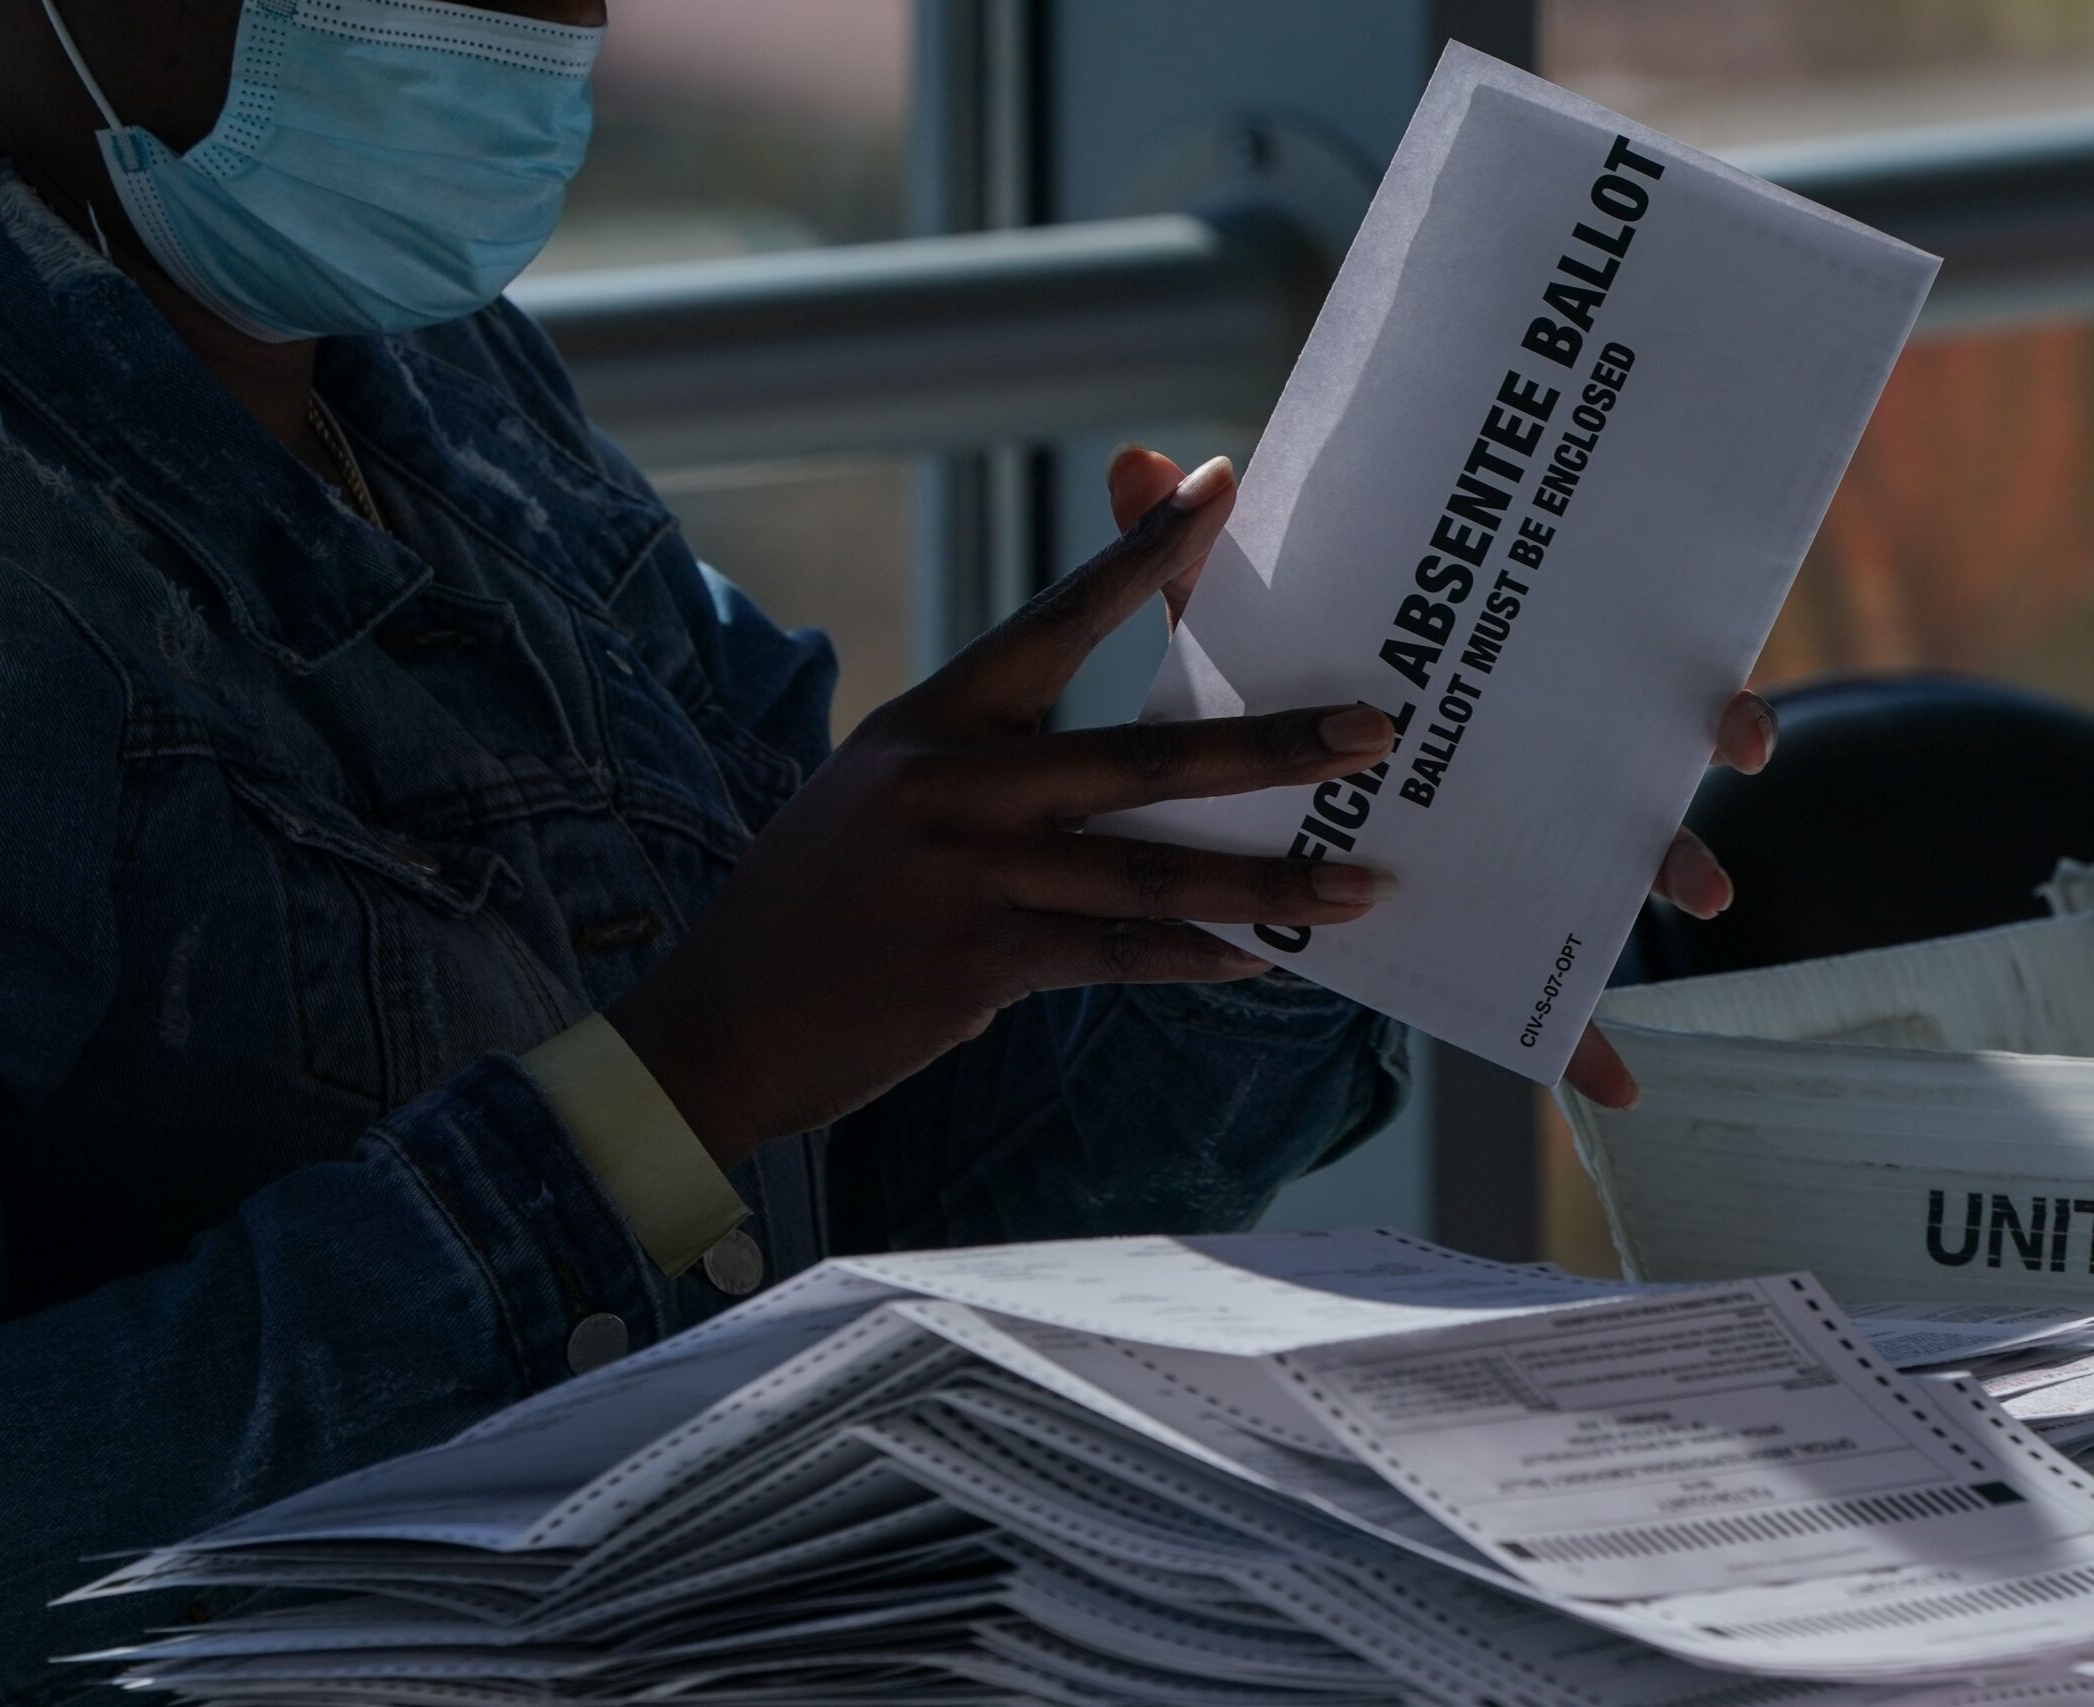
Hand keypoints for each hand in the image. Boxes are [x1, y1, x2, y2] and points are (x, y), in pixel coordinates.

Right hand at [610, 453, 1398, 1166]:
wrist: (722, 1020)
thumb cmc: (816, 903)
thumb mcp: (880, 794)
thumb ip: (981, 764)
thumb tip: (1110, 769)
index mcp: (932, 722)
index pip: (1054, 617)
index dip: (1143, 555)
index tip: (1222, 487)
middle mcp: (952, 786)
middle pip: (1137, 758)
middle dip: (1266, 745)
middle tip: (1371, 727)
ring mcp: (966, 876)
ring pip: (1148, 873)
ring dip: (1267, 878)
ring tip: (1363, 878)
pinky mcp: (978, 963)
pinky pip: (1118, 957)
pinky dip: (1199, 957)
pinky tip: (1270, 957)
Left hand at [1100, 446, 1775, 1114]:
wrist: (1252, 806)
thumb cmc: (1265, 693)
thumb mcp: (1234, 633)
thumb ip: (1192, 557)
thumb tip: (1131, 462)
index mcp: (1494, 677)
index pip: (1609, 658)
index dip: (1687, 674)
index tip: (1725, 699)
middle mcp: (1529, 755)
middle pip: (1642, 756)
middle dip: (1703, 757)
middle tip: (1735, 759)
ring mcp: (1517, 842)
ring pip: (1619, 864)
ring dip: (1671, 874)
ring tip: (1693, 895)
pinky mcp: (1480, 927)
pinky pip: (1544, 999)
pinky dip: (1576, 1045)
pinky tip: (1612, 1095)